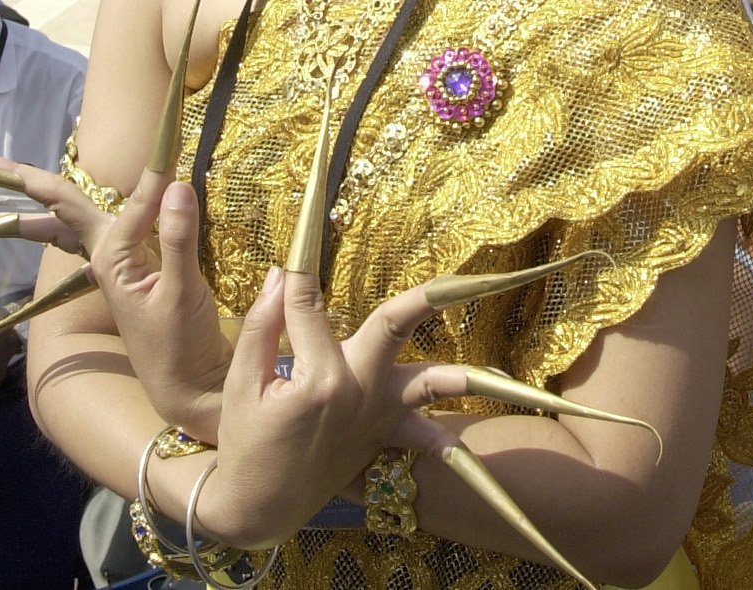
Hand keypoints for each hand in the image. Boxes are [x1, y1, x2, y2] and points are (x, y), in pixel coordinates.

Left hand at [10, 158, 233, 440]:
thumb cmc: (180, 346)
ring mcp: (114, 267)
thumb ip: (176, 237)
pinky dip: (70, 226)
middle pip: (60, 208)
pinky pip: (90, 238)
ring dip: (41, 203)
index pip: (134, 202)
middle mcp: (104, 258)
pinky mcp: (130, 276)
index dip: (156, 174)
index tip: (172, 139)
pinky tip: (62, 227)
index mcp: (112, 259)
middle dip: (24, 183)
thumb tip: (175, 185)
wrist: (184, 390)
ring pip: (68, 224)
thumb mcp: (181, 292)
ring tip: (11, 183)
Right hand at [195, 268, 454, 549]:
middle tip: (464, 272)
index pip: (307, 305)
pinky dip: (454, 447)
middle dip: (430, 294)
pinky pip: (426, 441)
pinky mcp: (382, 437)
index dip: (297, 274)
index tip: (297, 244)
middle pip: (393, 323)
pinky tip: (480, 446)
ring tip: (510, 365)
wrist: (256, 508)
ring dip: (470, 373)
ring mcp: (377, 417)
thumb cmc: (243, 442)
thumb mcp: (242, 382)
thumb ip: (263, 324)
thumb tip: (280, 274)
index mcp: (320, 377)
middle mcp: (358, 393)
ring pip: (431, 382)